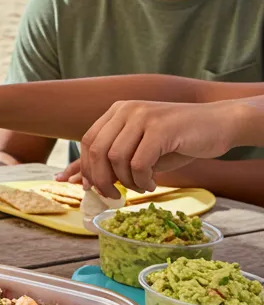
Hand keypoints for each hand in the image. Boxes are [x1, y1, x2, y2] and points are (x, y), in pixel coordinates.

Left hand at [75, 99, 240, 196]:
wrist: (219, 123)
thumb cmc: (179, 140)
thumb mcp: (142, 147)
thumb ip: (116, 159)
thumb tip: (85, 181)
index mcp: (118, 111)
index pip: (88, 141)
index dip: (86, 167)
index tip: (89, 188)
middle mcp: (126, 110)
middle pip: (98, 150)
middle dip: (101, 179)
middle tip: (112, 195)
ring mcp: (143, 117)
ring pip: (116, 158)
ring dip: (126, 181)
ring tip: (140, 187)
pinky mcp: (161, 128)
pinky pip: (139, 163)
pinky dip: (142, 180)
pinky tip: (151, 184)